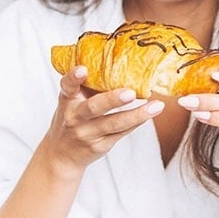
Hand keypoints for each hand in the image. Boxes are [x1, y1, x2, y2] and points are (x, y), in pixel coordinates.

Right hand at [43, 66, 164, 178]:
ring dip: (137, 114)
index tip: (83, 69)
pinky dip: (137, 121)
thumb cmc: (72, 118)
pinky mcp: (100, 146)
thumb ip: (88, 86)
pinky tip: (150, 114)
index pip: (67, 86)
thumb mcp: (72, 101)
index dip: (74, 77)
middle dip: (112, 100)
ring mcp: (87, 133)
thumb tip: (119, 63)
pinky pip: (121, 132)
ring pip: (114, 123)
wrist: (62, 154)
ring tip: (156, 106)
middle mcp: (75, 117)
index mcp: (67, 100)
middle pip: (94, 107)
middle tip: (130, 92)